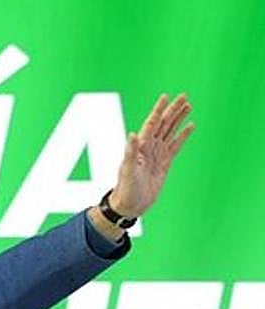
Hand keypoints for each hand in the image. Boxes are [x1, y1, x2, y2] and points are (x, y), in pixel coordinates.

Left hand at [107, 93, 193, 218]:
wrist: (130, 205)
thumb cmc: (126, 189)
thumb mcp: (128, 171)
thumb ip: (130, 153)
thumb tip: (132, 134)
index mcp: (140, 147)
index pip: (151, 124)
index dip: (158, 110)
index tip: (165, 96)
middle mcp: (148, 148)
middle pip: (163, 124)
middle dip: (173, 110)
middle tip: (184, 96)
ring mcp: (157, 155)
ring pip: (170, 132)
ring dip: (178, 119)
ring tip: (188, 106)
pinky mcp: (164, 163)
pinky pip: (175, 145)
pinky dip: (182, 135)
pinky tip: (190, 126)